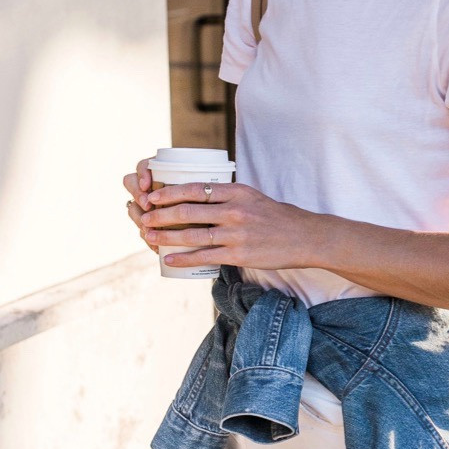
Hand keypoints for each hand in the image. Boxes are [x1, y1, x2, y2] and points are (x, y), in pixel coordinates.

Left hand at [124, 177, 326, 270]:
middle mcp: (234, 210)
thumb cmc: (277, 217)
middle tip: (144, 217)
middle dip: (161, 215)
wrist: (304, 237)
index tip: (152, 197)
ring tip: (150, 237)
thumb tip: (200, 195)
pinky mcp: (239, 254)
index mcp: (236, 191)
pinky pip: (204, 256)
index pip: (195, 189)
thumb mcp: (252, 196)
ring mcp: (236, 233)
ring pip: (192, 234)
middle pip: (188, 211)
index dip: (169, 193)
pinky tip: (170, 258)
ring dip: (166, 236)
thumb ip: (227, 195)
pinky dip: (184, 258)